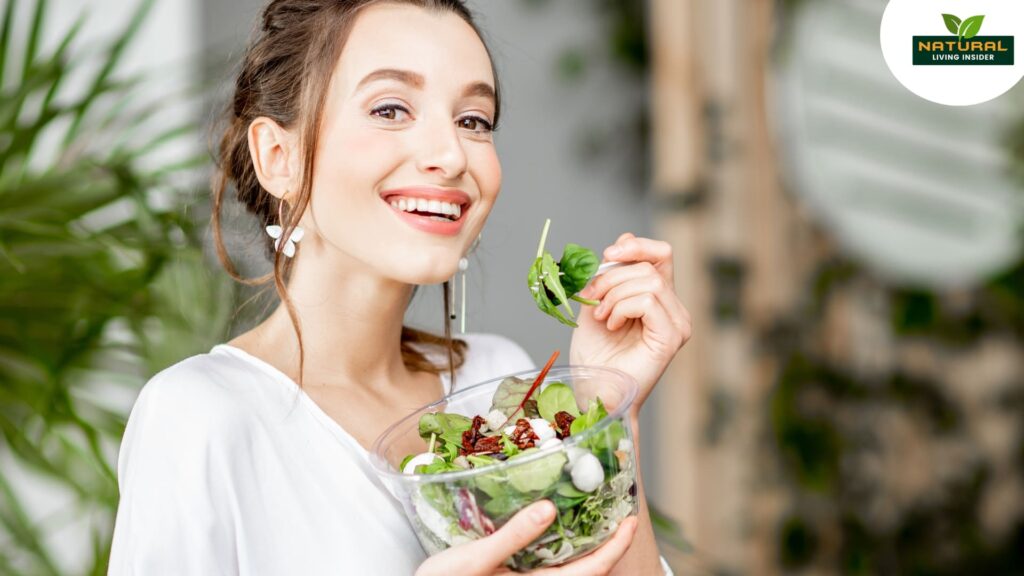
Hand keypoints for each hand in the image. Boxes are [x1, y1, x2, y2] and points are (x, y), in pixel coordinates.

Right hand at [415, 499, 638, 574]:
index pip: (591, 570)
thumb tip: (550, 509)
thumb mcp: (474, 560)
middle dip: (607, 543)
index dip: (617, 546)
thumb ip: (513, 536)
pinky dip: (559, 546)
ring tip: (593, 512)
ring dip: (585, 543)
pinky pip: (547, 565)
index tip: (633, 519)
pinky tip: (553, 524)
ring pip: (568, 567)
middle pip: (586, 570)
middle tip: (618, 508)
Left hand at [570, 233, 691, 413]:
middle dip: (611, 278)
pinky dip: (622, 308)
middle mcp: (675, 310)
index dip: (636, 246)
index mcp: (659, 299)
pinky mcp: (672, 337)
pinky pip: (648, 301)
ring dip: (614, 295)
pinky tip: (612, 326)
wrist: (594, 392)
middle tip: (592, 300)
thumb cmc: (595, 355)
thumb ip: (610, 274)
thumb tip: (626, 237)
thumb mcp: (596, 302)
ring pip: (649, 282)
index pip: (661, 255)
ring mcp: (678, 324)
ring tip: (602, 317)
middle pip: (650, 267)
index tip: (608, 254)